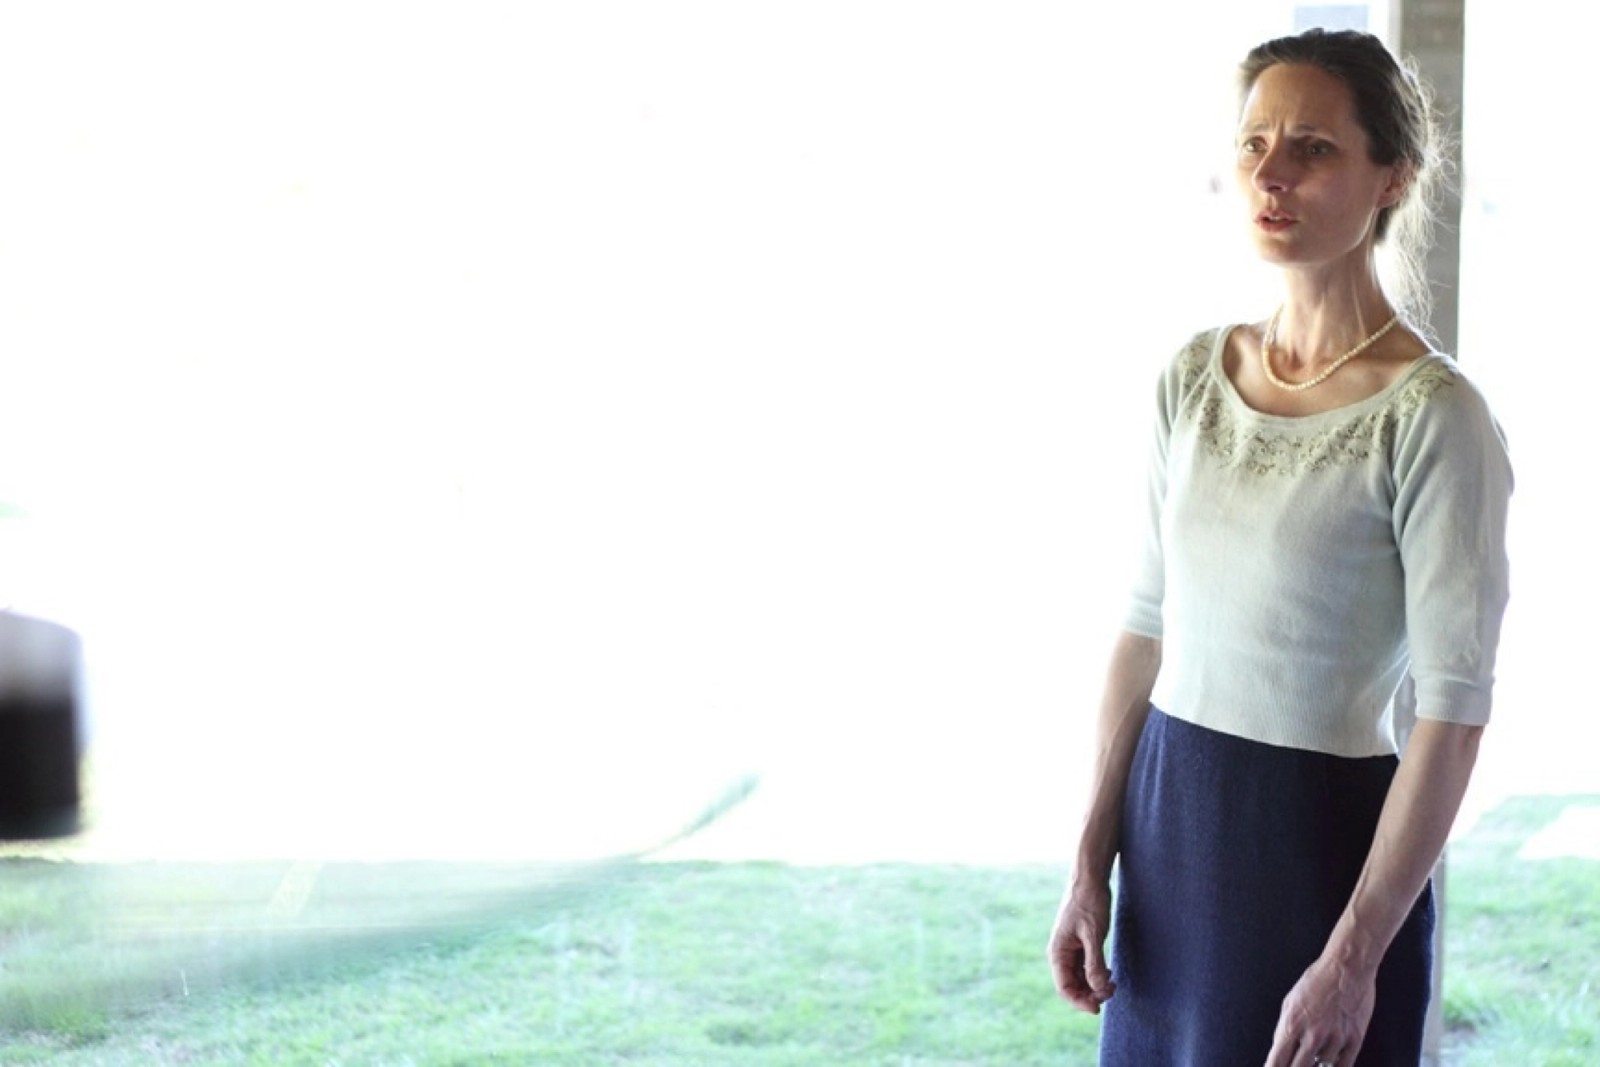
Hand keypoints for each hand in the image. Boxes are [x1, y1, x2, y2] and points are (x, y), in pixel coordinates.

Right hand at [1046, 878, 1115, 1012]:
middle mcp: (1061, 953)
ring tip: (1113, 984)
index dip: (1079, 1001)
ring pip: (1080, 978)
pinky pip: (1086, 968)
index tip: (1097, 1008)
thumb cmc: (1089, 903)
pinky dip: (1097, 974)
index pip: (1064, 987)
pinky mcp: (1080, 944)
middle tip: (1111, 992)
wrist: (1090, 879)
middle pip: (1072, 985)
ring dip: (1095, 985)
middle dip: (1090, 994)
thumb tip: (1097, 988)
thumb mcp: (1093, 934)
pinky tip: (1109, 973)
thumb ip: (1094, 963)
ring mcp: (1070, 949)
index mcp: (1058, 952)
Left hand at [1263, 955, 1375, 1066]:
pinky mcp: (1354, 1040)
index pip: (1277, 1060)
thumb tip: (1280, 1048)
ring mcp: (1335, 1039)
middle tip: (1294, 1063)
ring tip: (1317, 1051)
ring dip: (1317, 1064)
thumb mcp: (1290, 1001)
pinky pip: (1344, 1066)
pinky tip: (1330, 1063)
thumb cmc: (1317, 980)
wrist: (1347, 968)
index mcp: (1292, 1024)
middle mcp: (1313, 1034)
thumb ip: (1284, 1028)